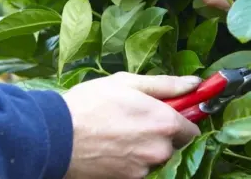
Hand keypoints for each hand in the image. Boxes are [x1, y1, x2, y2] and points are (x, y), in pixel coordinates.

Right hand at [62, 72, 201, 178]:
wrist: (55, 136)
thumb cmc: (92, 103)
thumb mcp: (129, 83)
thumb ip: (167, 85)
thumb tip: (195, 83)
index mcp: (165, 123)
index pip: (192, 128)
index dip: (182, 119)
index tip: (169, 113)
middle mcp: (160, 149)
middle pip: (174, 144)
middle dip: (162, 133)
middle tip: (137, 120)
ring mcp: (144, 168)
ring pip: (155, 157)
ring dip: (146, 147)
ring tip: (120, 133)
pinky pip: (139, 168)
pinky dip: (132, 159)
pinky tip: (113, 147)